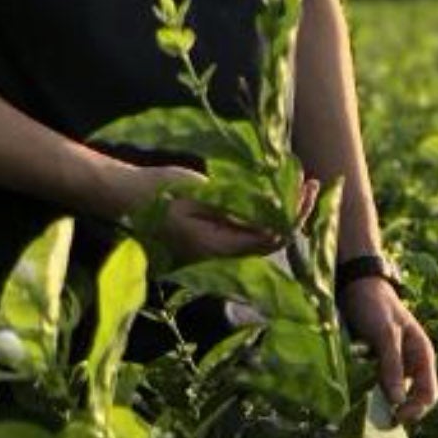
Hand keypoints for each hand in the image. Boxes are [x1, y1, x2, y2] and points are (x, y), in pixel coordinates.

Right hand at [116, 161, 292, 262]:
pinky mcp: (211, 235)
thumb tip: (274, 206)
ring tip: (300, 183)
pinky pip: (245, 230)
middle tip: (310, 184)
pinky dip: (265, 213)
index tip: (305, 189)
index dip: (292, 217)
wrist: (127, 197)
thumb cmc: (159, 192)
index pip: (268, 239)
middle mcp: (218, 254)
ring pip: (260, 236)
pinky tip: (273, 191)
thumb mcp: (201, 194)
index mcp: (215, 248)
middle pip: (269, 241)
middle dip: (294, 214)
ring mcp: (214, 246)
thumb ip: (236, 205)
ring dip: (282, 212)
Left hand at [339, 274, 437, 422]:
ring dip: (382, 403)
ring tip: (364, 405)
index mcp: (422, 355)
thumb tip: (398, 402)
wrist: (358, 287)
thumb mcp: (385, 334)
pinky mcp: (380, 366)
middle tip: (376, 416)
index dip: (415, 410)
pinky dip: (371, 394)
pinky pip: (380, 388)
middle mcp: (412, 363)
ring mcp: (396, 365)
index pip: (428, 395)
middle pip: (413, 400)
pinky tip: (358, 393)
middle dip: (398, 410)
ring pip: (395, 396)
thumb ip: (393, 366)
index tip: (393, 416)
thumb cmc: (376, 306)